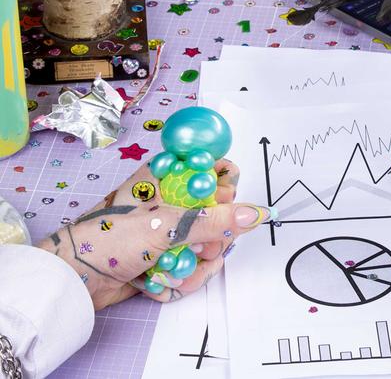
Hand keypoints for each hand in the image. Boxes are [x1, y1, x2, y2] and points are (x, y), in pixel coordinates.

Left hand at [38, 159, 270, 309]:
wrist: (76, 279)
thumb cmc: (111, 238)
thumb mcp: (166, 226)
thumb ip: (214, 221)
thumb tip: (254, 213)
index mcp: (169, 176)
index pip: (216, 170)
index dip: (226, 190)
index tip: (223, 207)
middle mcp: (173, 199)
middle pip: (219, 214)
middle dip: (210, 240)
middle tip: (197, 248)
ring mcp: (171, 230)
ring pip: (208, 245)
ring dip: (194, 265)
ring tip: (171, 269)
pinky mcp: (168, 256)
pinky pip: (193, 267)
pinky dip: (182, 277)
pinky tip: (163, 281)